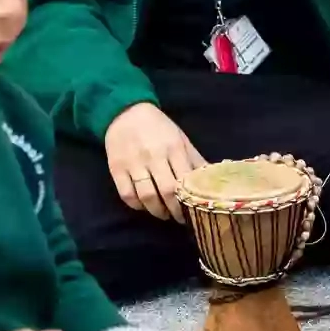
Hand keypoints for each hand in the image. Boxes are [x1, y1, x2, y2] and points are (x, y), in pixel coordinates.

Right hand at [104, 103, 206, 222]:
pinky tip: (144, 206)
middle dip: (175, 210)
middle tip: (180, 218)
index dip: (189, 201)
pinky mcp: (116, 168)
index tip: (194, 212)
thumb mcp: (181, 139)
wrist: (125, 112)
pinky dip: (136, 205)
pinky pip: (126, 194)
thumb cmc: (159, 127)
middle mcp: (153, 156)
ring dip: (156, 211)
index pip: (184, 181)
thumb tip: (214, 180)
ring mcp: (133, 163)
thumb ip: (195, 160)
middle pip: (166, 192)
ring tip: (163, 214)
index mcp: (173, 148)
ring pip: (146, 196)